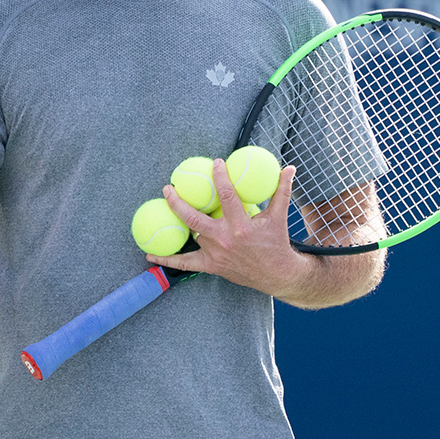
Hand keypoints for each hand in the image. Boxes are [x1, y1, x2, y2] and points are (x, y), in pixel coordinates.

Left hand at [154, 160, 310, 297]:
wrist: (277, 275)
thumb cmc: (277, 243)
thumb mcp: (279, 217)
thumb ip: (282, 191)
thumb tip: (290, 168)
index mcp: (241, 225)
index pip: (227, 196)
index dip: (220, 177)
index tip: (215, 163)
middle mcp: (225, 239)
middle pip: (194, 218)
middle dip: (177, 202)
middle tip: (168, 187)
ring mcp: (215, 254)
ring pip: (191, 234)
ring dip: (175, 221)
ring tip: (161, 206)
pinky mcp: (211, 266)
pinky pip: (185, 263)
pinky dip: (167, 260)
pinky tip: (149, 255)